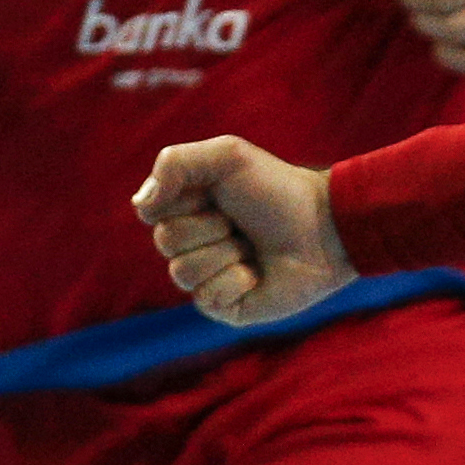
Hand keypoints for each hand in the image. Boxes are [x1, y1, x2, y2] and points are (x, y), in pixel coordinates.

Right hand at [135, 136, 357, 324]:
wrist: (324, 228)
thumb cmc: (277, 189)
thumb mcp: (227, 157)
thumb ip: (174, 163)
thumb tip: (140, 204)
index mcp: (186, 207)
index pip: (151, 210)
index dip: (184, 200)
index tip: (216, 192)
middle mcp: (192, 242)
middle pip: (164, 241)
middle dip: (208, 226)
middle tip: (240, 221)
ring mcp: (206, 277)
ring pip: (182, 272)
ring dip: (224, 253)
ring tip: (251, 247)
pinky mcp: (223, 307)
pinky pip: (206, 298)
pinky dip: (237, 280)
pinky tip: (257, 273)